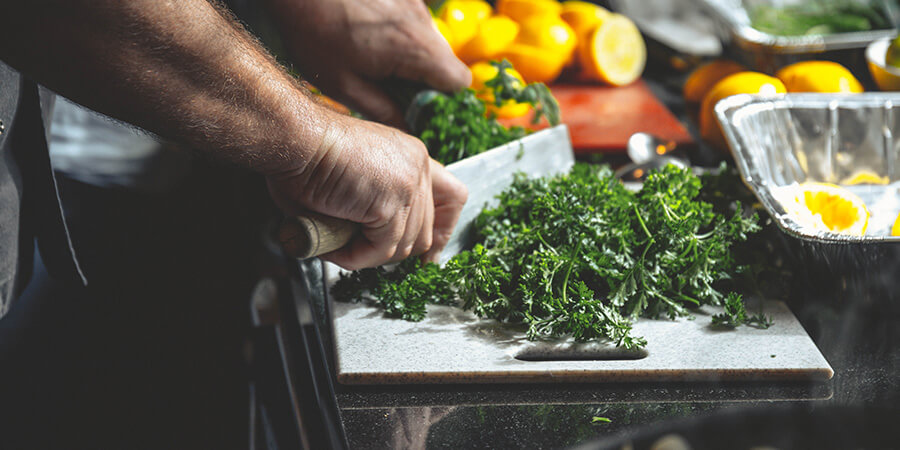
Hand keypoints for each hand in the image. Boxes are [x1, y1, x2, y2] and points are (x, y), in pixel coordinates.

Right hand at [265, 107, 466, 269]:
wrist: (294, 138)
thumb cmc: (307, 155)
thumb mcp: (356, 177)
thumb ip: (375, 205)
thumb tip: (374, 244)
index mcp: (413, 157)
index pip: (452, 197)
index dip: (442, 230)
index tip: (428, 254)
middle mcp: (418, 166)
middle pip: (425, 232)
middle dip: (391, 252)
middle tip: (358, 253)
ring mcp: (409, 184)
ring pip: (402, 247)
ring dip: (367, 255)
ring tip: (335, 243)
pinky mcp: (391, 203)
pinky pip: (379, 250)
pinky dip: (354, 256)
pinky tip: (332, 245)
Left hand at [266, 0, 470, 126]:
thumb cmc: (313, 29)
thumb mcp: (342, 83)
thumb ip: (381, 109)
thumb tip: (404, 128)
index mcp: (414, 47)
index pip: (460, 81)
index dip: (444, 98)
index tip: (418, 105)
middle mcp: (421, 19)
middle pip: (445, 59)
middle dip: (423, 76)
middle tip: (388, 84)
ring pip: (428, 37)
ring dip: (409, 52)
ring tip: (371, 55)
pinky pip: (411, 17)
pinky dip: (397, 30)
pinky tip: (367, 33)